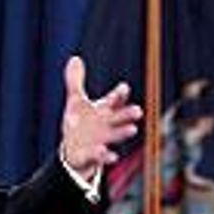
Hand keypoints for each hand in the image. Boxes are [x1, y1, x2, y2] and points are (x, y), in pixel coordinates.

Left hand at [59, 55, 142, 180]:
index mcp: (103, 110)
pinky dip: (104, 155)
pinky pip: (100, 156)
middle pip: (119, 117)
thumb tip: (74, 58)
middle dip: (128, 114)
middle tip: (138, 110)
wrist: (75, 151)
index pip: (113, 100)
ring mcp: (102, 140)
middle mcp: (106, 125)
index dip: (118, 94)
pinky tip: (110, 155)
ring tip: (132, 129)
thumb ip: (75, 80)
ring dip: (123, 132)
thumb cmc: (81, 123)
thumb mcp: (75, 101)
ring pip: (115, 135)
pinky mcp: (93, 155)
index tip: (123, 87)